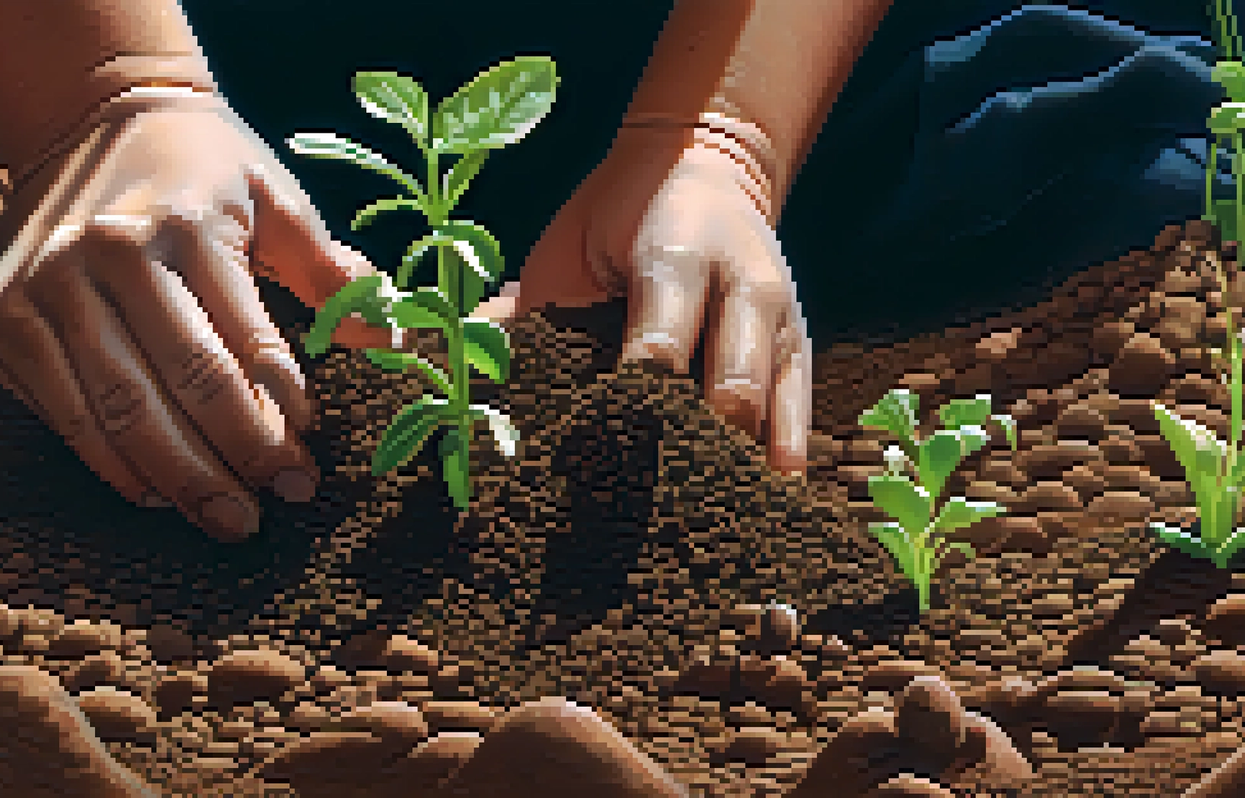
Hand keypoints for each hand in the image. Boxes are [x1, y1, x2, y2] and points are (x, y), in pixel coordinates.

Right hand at [0, 92, 395, 540]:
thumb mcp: (277, 198)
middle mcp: (105, 255)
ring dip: (178, 478)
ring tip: (226, 518)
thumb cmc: (205, 166)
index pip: (242, 347)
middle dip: (235, 461)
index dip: (278, 417)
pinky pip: (61, 413)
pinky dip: (110, 463)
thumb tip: (393, 339)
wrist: (90, 112)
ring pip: (117, 413)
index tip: (308, 466)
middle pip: (179, 390)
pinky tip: (157, 491)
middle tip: (275, 508)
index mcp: (185, 227)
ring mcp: (42, 289)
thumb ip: (332, 271)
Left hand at [477, 119, 810, 472]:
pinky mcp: (798, 344)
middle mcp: (739, 288)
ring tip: (707, 521)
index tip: (594, 449)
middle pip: (728, 387)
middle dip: (690, 447)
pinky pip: (799, 405)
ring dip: (737, 464)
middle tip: (647, 507)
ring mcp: (777, 320)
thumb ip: (530, 311)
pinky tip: (771, 497)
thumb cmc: (618, 222)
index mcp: (674, 258)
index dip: (630, 400)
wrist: (705, 169)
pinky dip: (784, 454)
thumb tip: (444, 353)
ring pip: (768, 403)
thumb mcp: (574, 250)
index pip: (659, 343)